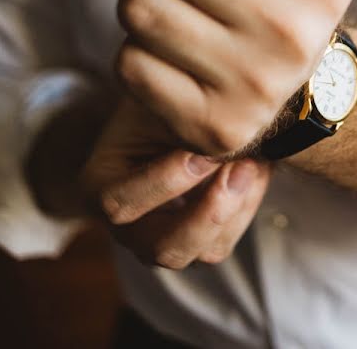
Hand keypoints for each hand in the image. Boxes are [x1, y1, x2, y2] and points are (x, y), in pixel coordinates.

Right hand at [80, 96, 270, 267]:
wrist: (174, 113)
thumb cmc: (159, 104)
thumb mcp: (161, 106)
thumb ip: (180, 125)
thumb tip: (219, 142)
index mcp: (100, 190)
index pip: (121, 204)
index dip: (165, 182)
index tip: (203, 152)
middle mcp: (129, 229)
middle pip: (165, 249)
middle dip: (210, 212)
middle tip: (242, 167)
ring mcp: (166, 241)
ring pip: (205, 251)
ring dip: (237, 205)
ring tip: (254, 160)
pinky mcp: (200, 241)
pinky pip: (228, 238)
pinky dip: (247, 205)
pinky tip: (256, 168)